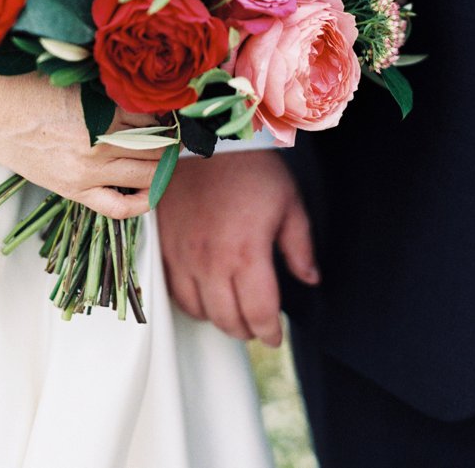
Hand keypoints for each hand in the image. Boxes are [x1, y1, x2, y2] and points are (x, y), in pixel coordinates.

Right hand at [0, 72, 162, 219]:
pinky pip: (118, 207)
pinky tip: (152, 191)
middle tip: (176, 135)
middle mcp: (100, 147)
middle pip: (156, 150)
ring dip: (162, 167)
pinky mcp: (75, 191)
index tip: (173, 114)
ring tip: (166, 157)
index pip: (155, 120)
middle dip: (171, 142)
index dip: (168, 117)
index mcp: (103, 115)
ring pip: (145, 176)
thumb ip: (115, 95)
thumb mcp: (81, 83)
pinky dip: (141, 202)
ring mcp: (88, 173)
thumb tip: (149, 101)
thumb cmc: (33, 90)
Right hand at [157, 149, 319, 347]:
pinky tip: (205, 293)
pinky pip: (173, 292)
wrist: (206, 139)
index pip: (260, 314)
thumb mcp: (289, 203)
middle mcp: (212, 262)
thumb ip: (300, 247)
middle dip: (247, 330)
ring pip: (199, 311)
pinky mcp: (165, 247)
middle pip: (228, 320)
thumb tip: (310, 278)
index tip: (274, 335)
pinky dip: (191, 301)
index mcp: (247, 254)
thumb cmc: (251, 168)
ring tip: (233, 310)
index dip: (270, 332)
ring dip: (218, 318)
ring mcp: (184, 256)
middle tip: (256, 324)